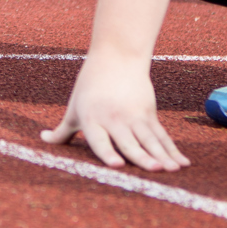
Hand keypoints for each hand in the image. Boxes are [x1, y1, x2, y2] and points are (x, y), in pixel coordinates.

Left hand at [41, 56, 188, 171]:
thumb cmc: (90, 86)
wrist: (116, 57)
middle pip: (130, 142)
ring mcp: (134, 117)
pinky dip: (173, 150)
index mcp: (93, 120)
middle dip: (143, 157)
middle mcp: (114, 120)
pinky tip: (182, 163)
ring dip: (163, 156)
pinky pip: (162, 136)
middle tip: (155, 169)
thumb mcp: (74, 107)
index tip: (117, 165)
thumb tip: (43, 139)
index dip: (108, 153)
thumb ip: (62, 130)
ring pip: (150, 140)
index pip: (100, 140)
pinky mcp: (149, 114)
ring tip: (172, 170)